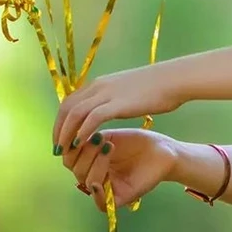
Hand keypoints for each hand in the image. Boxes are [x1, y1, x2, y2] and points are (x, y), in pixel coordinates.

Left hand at [53, 64, 184, 154]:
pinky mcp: (118, 103)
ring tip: (64, 151)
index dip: (61, 121)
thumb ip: (114, 98)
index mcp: (100, 84)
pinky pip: (92, 118)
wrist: (173, 80)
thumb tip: (109, 107)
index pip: (70, 102)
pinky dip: (82, 131)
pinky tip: (79, 144)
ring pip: (75, 113)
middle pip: (67, 108)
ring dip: (66, 133)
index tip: (61, 138)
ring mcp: (107, 93)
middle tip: (57, 149)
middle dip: (58, 129)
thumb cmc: (156, 87)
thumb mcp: (128, 91)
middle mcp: (99, 86)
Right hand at [62, 127, 179, 212]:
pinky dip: (99, 189)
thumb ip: (87, 140)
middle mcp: (95, 176)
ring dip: (95, 163)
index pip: (69, 158)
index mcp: (89, 162)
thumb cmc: (137, 141)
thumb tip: (65, 139)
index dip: (71, 145)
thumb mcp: (107, 138)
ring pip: (86, 182)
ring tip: (109, 146)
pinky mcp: (119, 199)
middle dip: (84, 152)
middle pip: (74, 170)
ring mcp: (107, 188)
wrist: (162, 150)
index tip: (82, 130)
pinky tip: (106, 175)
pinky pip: (100, 202)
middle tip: (99, 138)